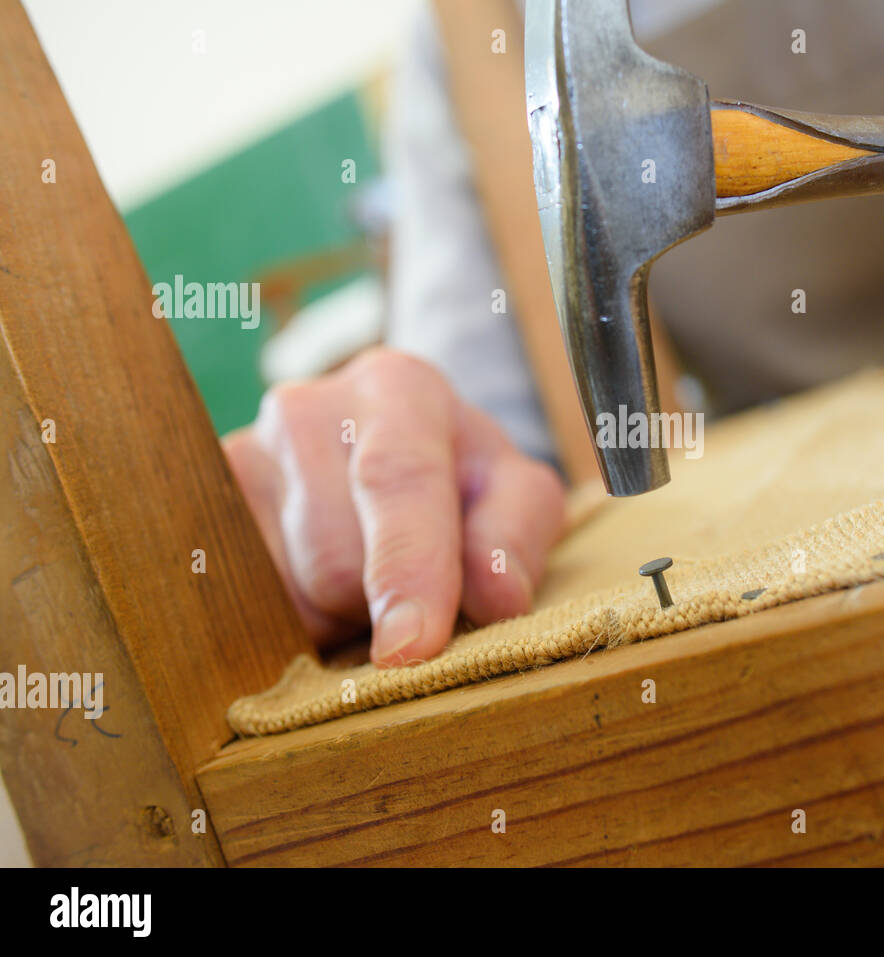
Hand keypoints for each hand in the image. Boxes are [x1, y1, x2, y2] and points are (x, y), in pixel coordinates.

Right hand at [223, 348, 565, 666]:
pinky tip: (319, 592)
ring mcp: (240, 458)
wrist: (384, 454)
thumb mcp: (514, 496)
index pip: (397, 480)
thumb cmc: (460, 482)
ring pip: (284, 594)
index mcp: (397, 389)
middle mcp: (304, 410)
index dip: (407, 571)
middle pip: (335, 559)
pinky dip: (292, 625)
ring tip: (365, 581)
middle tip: (413, 589)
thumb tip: (497, 597)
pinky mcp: (199, 512)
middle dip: (381, 604)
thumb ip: (516, 537)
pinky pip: (242, 610)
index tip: (413, 647)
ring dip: (336, 619)